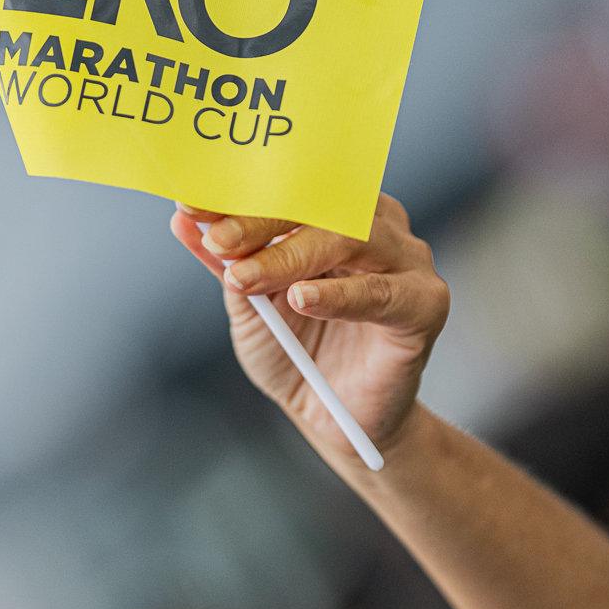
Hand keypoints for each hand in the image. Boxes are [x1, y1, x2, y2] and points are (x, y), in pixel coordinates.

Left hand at [171, 195, 447, 459]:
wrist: (336, 418)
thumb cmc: (298, 353)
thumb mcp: (250, 304)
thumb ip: (226, 261)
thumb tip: (182, 218)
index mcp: (339, 214)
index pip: (291, 190)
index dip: (240, 195)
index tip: (191, 201)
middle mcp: (379, 227)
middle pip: (323, 204)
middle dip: (262, 219)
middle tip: (217, 239)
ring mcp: (408, 262)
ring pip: (353, 239)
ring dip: (291, 256)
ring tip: (247, 277)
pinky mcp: (425, 305)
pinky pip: (382, 292)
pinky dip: (339, 294)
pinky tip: (302, 298)